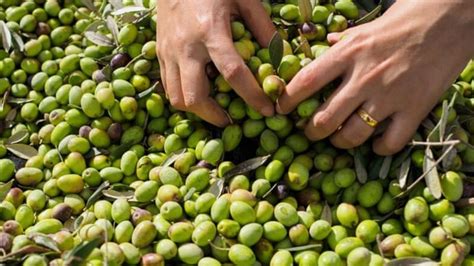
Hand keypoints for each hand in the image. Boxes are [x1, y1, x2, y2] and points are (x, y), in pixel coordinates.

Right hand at [156, 0, 274, 126]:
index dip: (252, 96)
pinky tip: (199, 91)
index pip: (233, 73)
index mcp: (210, 31)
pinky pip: (168, 85)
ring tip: (215, 109)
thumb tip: (280, 55)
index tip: (268, 110)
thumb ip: (263, 27)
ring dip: (197, 109)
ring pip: (175, 97)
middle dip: (215, 116)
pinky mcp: (159, 51)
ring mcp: (168, 51)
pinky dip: (183, 95)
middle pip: (194, 97)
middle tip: (232, 119)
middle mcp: (185, 47)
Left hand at [277, 0, 473, 154]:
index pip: (305, 82)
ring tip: (339, 139)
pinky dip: (379, 148)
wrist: (453, 18)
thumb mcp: (368, 26)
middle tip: (310, 132)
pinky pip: (389, 142)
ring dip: (340, 142)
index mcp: (348, 53)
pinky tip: (376, 142)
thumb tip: (328, 43)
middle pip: (324, 118)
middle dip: (311, 132)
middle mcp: (364, 77)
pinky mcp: (415, 109)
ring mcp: (389, 96)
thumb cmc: (408, 17)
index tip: (281, 111)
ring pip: (352, 135)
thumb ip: (345, 41)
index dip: (288, 101)